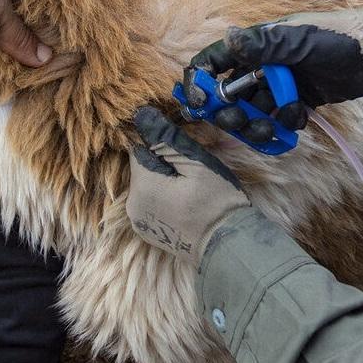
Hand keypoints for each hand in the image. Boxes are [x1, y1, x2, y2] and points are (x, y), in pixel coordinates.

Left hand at [127, 107, 250, 261]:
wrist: (229, 246)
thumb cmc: (217, 203)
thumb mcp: (197, 164)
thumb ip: (167, 140)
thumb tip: (142, 115)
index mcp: (142, 187)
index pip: (139, 149)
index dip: (160, 142)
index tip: (183, 145)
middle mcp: (132, 206)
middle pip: (143, 168)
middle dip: (164, 160)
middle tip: (194, 164)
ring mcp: (140, 222)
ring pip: (147, 185)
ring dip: (165, 178)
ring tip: (193, 183)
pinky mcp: (150, 233)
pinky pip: (151, 204)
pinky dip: (164, 196)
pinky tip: (186, 199)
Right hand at [182, 3, 362, 141]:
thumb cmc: (337, 38)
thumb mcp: (299, 39)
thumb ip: (263, 44)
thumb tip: (228, 37)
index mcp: (259, 45)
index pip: (217, 60)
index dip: (201, 81)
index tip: (201, 104)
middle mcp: (265, 64)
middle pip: (231, 93)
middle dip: (231, 112)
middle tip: (240, 123)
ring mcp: (282, 83)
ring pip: (255, 109)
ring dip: (258, 123)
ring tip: (272, 130)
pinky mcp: (300, 99)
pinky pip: (281, 117)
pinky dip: (285, 122)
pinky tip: (299, 116)